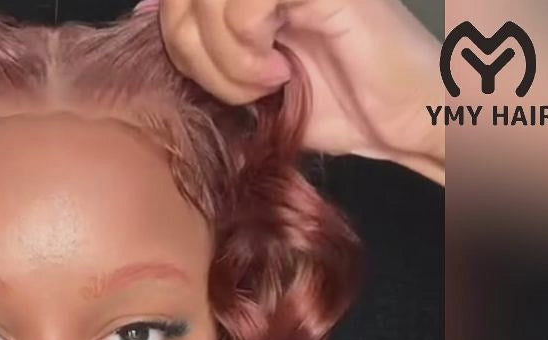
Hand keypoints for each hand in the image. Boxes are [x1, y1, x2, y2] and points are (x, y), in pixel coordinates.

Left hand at [136, 0, 443, 182]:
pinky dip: (246, 51)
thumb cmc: (338, 104)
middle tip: (240, 90)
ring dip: (222, 58)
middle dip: (193, 53)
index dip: (173, 37)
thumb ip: (201, 45)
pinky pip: (246, 2)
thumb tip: (145, 8)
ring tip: (262, 84)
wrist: (402, 119)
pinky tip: (279, 72)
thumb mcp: (248, 83)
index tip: (215, 81)